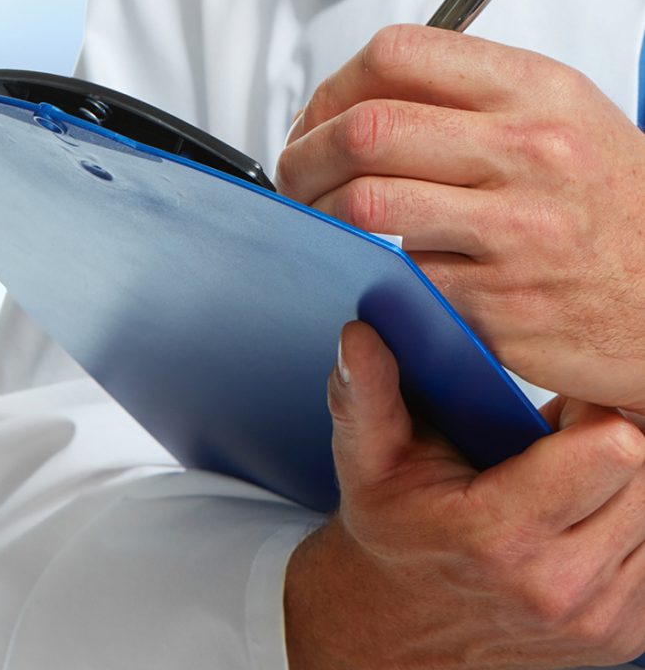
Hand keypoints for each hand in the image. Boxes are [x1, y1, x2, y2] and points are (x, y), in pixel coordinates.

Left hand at [275, 24, 644, 412]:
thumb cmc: (620, 207)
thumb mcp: (564, 115)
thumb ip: (473, 93)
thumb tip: (370, 91)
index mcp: (537, 92)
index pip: (400, 55)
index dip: (336, 83)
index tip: (322, 110)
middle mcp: (527, 153)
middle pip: (367, 130)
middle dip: (306, 150)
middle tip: (298, 167)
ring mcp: (512, 232)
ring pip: (368, 204)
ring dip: (322, 210)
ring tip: (323, 213)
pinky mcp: (496, 303)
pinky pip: (401, 273)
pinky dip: (377, 266)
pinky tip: (384, 260)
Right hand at [284, 322, 644, 669]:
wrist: (398, 628)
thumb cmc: (390, 529)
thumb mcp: (366, 456)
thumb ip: (365, 392)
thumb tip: (358, 336)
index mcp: (499, 536)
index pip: (614, 448)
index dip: (592, 411)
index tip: (559, 409)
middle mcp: (559, 588)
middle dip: (613, 442)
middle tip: (563, 439)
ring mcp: (598, 623)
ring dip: (626, 484)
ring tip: (570, 477)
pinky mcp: (624, 642)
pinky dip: (629, 522)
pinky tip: (581, 514)